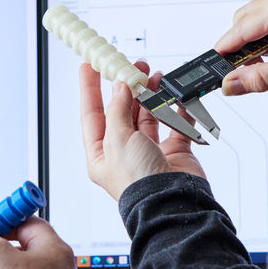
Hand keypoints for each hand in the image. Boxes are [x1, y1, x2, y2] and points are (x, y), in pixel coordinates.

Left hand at [79, 61, 204, 201]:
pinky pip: (175, 125)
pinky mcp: (173, 152)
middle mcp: (124, 153)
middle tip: (132, 66)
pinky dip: (178, 110)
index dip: (89, 89)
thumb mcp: (118, 139)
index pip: (92, 115)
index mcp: (102, 154)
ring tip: (156, 77)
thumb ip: (118, 109)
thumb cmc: (138, 182)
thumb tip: (119, 88)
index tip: (89, 66)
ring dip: (152, 95)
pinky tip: (177, 97)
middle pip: (122, 111)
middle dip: (127, 87)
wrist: (172, 202)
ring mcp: (149, 152)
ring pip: (148, 115)